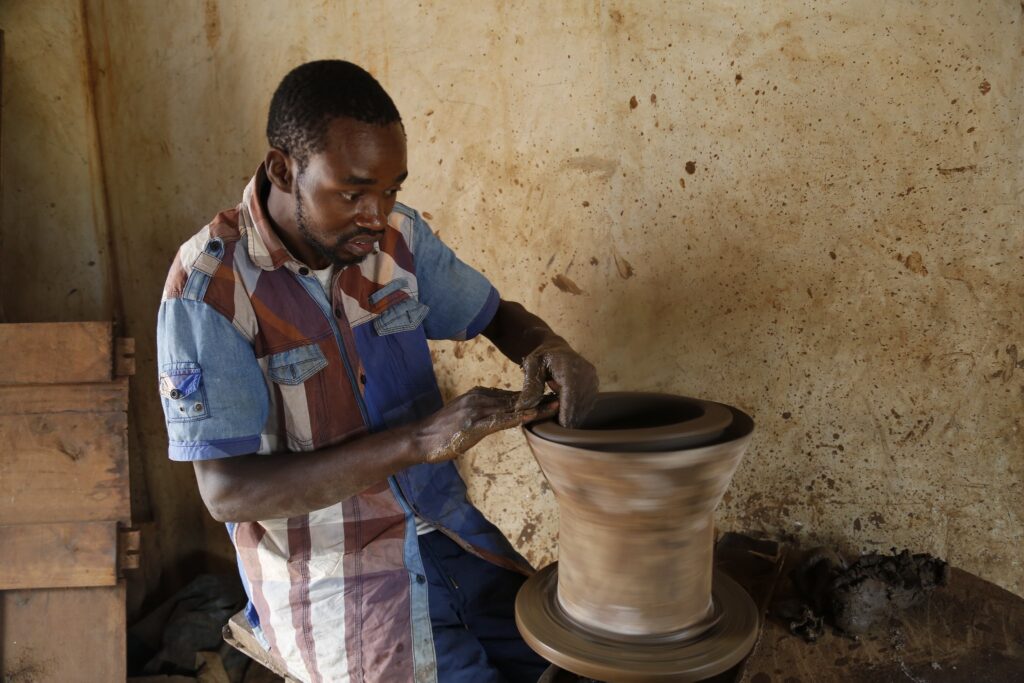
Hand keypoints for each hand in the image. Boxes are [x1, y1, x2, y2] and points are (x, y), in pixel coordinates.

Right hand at [419, 387, 558, 462]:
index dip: (533, 395)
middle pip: (516, 397)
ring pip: (512, 407)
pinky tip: (532, 416)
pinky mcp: (474, 425)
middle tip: (563, 395)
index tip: (552, 395)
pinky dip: (517, 417)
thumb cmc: (442, 432)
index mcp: (479, 394)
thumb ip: (485, 412)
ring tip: (556, 405)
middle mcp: (479, 398)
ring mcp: (476, 410)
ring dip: (535, 406)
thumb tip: (505, 414)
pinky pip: (500, 420)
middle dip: (539, 397)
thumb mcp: (466, 416)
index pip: (512, 394)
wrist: (420, 439)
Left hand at [515, 339, 598, 427]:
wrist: (556, 348)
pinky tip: (565, 408)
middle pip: (580, 404)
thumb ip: (530, 387)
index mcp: (571, 368)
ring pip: (585, 406)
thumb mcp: (531, 367)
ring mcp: (592, 379)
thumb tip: (523, 408)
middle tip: (555, 424)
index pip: (571, 397)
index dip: (566, 413)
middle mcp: (586, 373)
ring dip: (573, 413)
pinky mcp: (594, 384)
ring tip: (558, 410)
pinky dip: (577, 409)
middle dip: (568, 416)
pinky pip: (587, 403)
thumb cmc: (542, 357)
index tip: (559, 426)